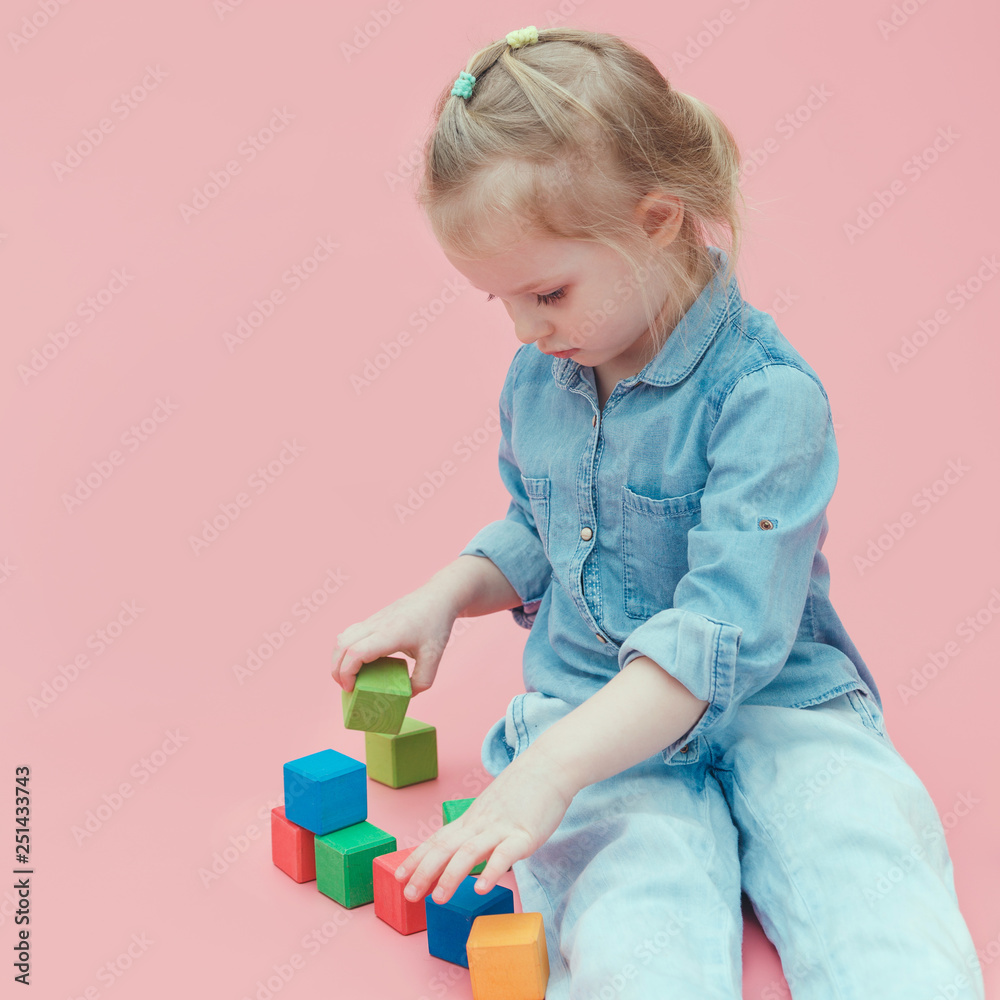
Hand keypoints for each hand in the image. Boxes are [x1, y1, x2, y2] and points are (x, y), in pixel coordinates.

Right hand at [332, 583, 458, 694]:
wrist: (438, 596)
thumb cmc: (436, 624)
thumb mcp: (434, 657)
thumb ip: (422, 681)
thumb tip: (406, 695)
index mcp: (390, 634)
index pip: (356, 652)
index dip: (346, 673)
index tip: (351, 688)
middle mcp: (376, 625)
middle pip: (342, 646)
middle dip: (336, 670)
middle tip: (346, 687)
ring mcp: (373, 619)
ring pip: (342, 637)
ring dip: (338, 658)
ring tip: (347, 676)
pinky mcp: (373, 618)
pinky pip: (350, 633)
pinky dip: (345, 648)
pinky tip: (356, 660)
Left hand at [393, 745, 574, 905]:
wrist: (550, 765)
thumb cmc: (524, 789)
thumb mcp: (493, 808)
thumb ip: (480, 828)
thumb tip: (466, 849)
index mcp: (472, 819)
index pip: (438, 839)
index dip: (417, 858)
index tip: (398, 875)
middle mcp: (480, 823)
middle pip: (446, 847)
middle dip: (424, 872)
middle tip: (408, 895)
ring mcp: (501, 828)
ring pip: (469, 852)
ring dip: (451, 876)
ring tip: (438, 898)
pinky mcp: (525, 834)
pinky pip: (505, 854)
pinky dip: (491, 871)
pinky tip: (481, 888)